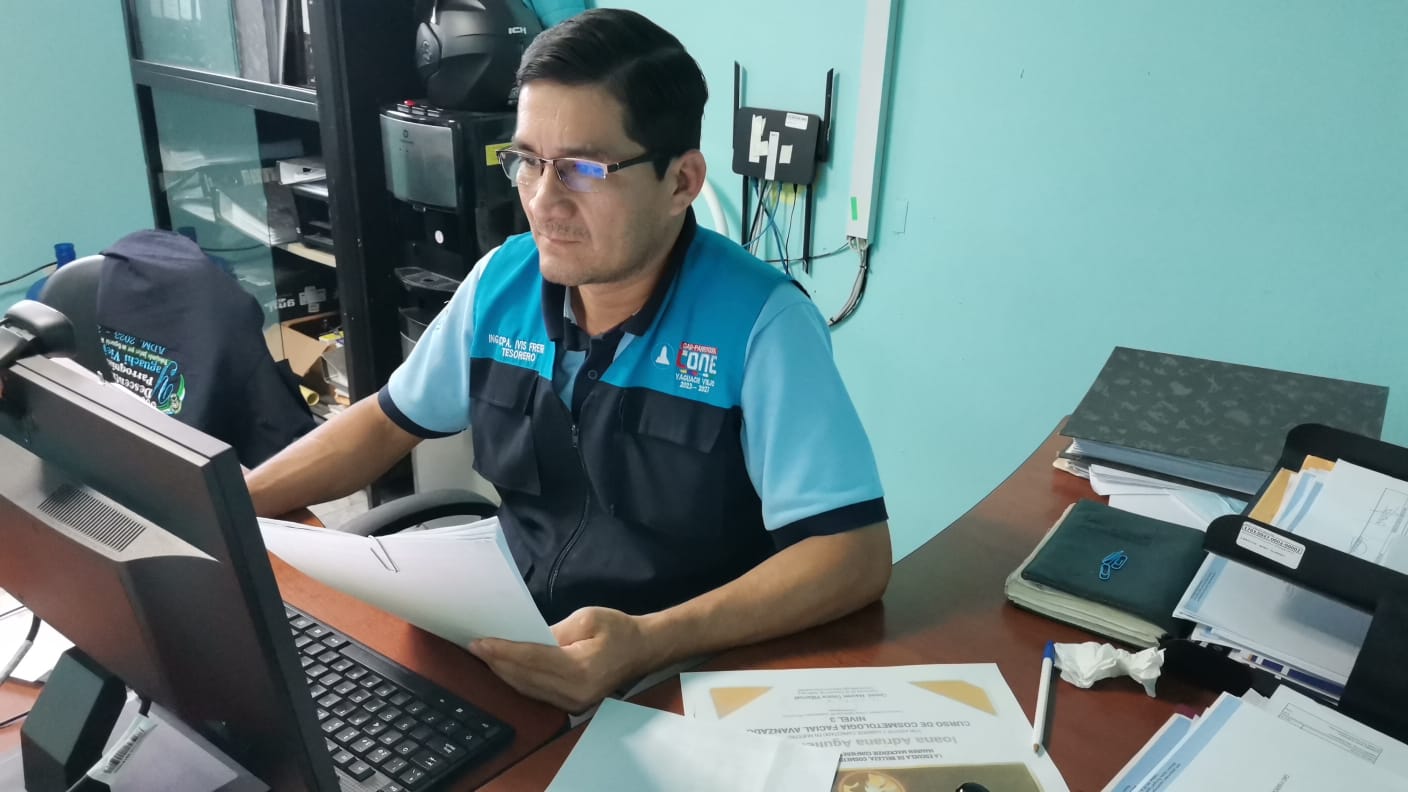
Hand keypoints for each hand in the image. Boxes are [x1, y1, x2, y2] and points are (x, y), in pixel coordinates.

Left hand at [468, 606, 657, 712]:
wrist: (644, 650)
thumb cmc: (619, 630)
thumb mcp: (586, 619)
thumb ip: (553, 632)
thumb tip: (524, 638)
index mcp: (581, 669)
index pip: (532, 660)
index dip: (503, 651)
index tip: (480, 642)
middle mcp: (575, 692)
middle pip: (525, 678)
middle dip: (497, 662)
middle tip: (474, 646)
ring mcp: (574, 703)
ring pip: (528, 689)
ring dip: (504, 672)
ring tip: (484, 656)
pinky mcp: (573, 705)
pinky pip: (537, 694)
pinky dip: (518, 680)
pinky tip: (506, 668)